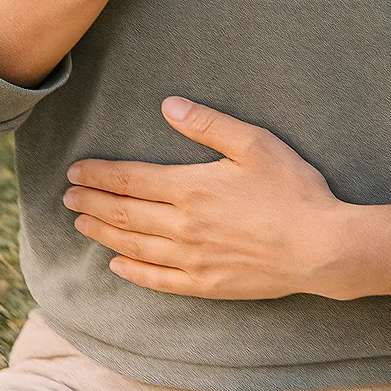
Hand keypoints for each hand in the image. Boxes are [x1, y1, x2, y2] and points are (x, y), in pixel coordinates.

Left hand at [62, 97, 390, 299]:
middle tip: (67, 197)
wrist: (322, 247)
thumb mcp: (254, 143)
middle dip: (92, 203)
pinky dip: (133, 272)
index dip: (100, 176)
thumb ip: (208, 124)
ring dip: (103, 234)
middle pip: (125, 214)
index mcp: (191, 188)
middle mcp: (184, 226)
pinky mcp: (208, 285)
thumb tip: (169, 105)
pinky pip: (159, 280)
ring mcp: (193, 259)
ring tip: (81, 225)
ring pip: (135, 246)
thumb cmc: (292, 189)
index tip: (75, 172)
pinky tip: (118, 265)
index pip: (130, 180)